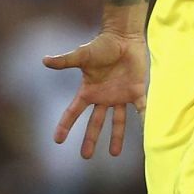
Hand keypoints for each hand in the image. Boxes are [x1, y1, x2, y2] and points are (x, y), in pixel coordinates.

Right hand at [43, 31, 147, 158]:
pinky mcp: (136, 91)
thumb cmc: (102, 44)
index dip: (65, 126)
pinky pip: (142, 109)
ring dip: (116, 137)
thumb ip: (65, 60)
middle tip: (85, 156)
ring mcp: (120, 96)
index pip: (73, 112)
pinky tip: (149, 134)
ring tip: (113, 153)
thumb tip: (44, 60)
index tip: (58, 140)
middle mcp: (103, 97)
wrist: (123, 37)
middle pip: (95, 122)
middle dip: (90, 139)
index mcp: (89, 91)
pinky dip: (145, 120)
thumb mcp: (82, 55)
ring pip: (117, 121)